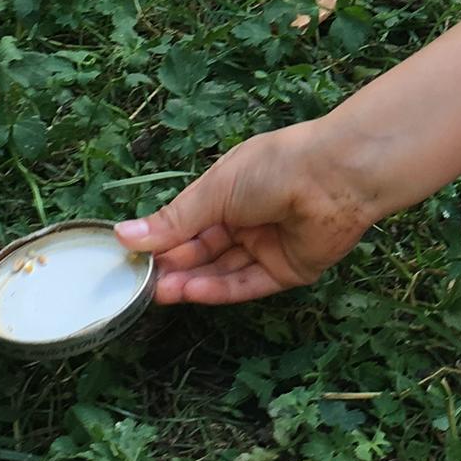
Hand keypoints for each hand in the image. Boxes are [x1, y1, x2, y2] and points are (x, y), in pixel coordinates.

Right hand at [114, 119, 380, 304]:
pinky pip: (249, 283)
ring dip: (192, 282)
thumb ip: (174, 220)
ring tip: (159, 292)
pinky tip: (191, 293)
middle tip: (142, 281)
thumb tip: (125, 234)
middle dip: (174, 265)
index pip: (189, 222)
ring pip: (223, 270)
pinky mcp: (288, 270)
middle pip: (204, 250)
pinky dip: (220, 290)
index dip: (163, 240)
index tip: (132, 256)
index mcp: (230, 191)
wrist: (335, 176)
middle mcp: (248, 219)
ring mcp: (268, 246)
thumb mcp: (215, 189)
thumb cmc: (273, 167)